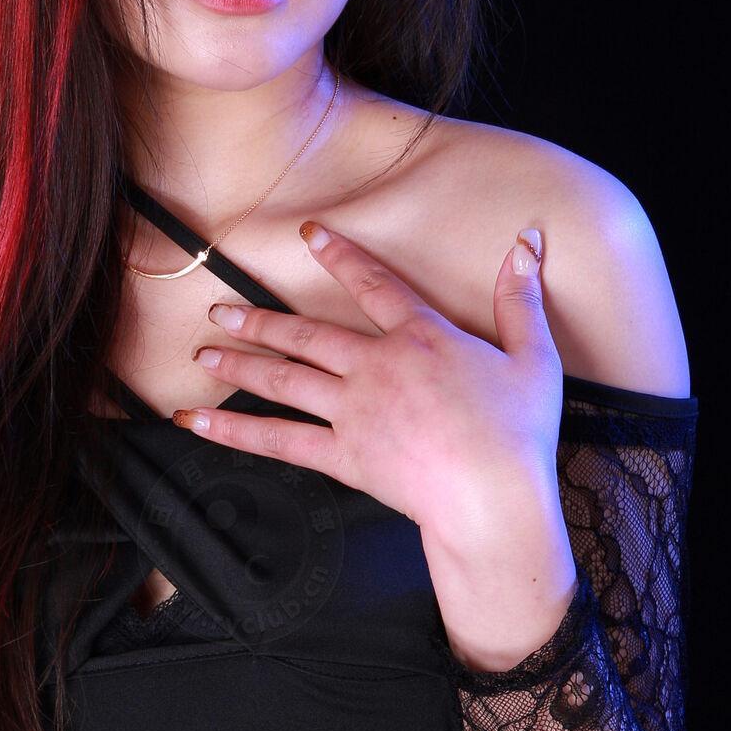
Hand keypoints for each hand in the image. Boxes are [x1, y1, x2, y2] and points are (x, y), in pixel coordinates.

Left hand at [171, 218, 564, 545]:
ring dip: (239, 363)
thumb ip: (521, 298)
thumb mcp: (534, 356)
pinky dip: (232, 431)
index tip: (309, 234)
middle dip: (260, 317)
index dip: (340, 255)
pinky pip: (276, 441)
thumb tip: (526, 244)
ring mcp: (353, 411)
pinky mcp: (342, 455)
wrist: (493, 497)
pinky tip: (196, 421)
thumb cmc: (518, 433)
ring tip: (205, 353)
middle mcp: (377, 367)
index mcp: (422, 338)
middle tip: (221, 308)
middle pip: (306, 333)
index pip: (373, 284)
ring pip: (283, 378)